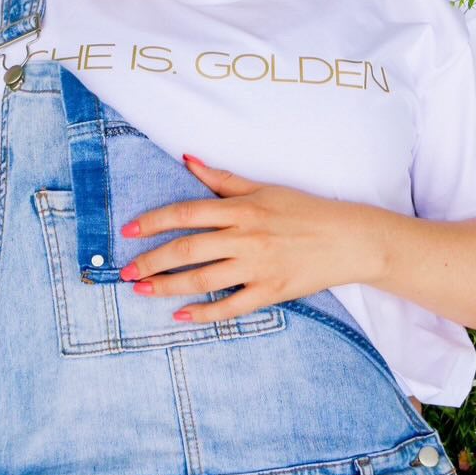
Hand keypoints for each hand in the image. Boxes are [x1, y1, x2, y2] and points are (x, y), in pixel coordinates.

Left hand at [119, 155, 355, 323]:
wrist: (349, 239)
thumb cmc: (305, 210)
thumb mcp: (264, 189)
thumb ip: (223, 179)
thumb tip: (188, 160)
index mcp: (242, 208)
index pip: (187, 212)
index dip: (154, 221)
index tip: (129, 230)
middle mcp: (246, 237)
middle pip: (187, 249)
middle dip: (151, 260)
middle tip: (126, 270)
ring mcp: (258, 267)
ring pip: (203, 279)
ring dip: (168, 286)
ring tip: (142, 290)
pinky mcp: (272, 292)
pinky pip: (231, 306)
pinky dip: (204, 313)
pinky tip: (181, 315)